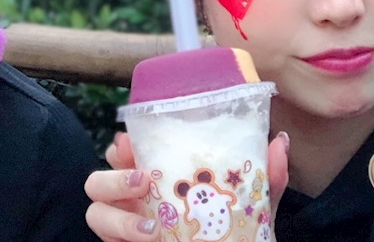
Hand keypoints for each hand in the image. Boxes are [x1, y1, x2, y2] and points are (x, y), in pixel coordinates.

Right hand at [84, 132, 289, 241]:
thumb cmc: (236, 234)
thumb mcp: (253, 206)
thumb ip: (266, 177)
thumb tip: (279, 141)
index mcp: (155, 177)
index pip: (123, 151)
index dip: (120, 144)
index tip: (129, 140)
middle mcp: (133, 199)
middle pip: (99, 177)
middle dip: (113, 175)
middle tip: (143, 178)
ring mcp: (125, 225)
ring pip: (94, 209)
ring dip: (116, 213)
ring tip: (150, 224)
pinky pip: (105, 238)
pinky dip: (122, 234)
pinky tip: (150, 237)